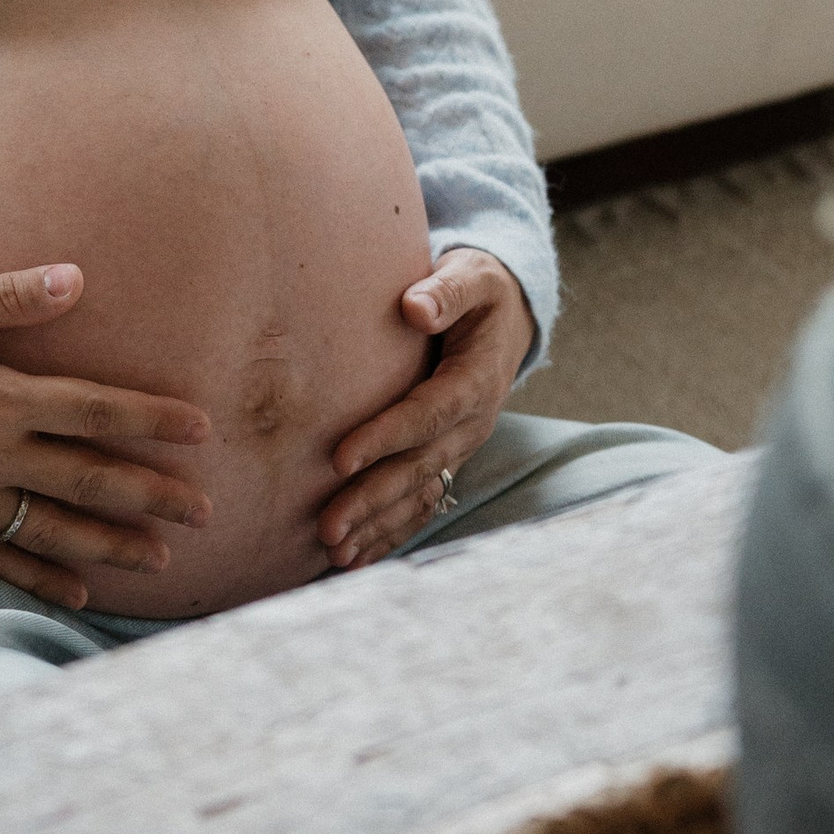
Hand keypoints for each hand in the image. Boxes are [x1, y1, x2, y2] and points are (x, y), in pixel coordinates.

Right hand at [0, 261, 212, 609]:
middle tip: (207, 511)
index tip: (201, 429)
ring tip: (161, 560)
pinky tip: (77, 593)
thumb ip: (8, 295)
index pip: (93, 409)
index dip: (151, 420)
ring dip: (110, 547)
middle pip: (86, 480)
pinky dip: (37, 580)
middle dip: (151, 497)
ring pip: (50, 531)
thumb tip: (76, 279)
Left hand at [317, 247, 534, 571]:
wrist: (507, 317)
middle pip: (418, 468)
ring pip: (419, 495)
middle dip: (372, 499)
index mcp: (475, 381)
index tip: (340, 458)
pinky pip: (422, 503)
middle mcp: (471, 424)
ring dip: (377, 526)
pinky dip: (391, 532)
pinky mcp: (447, 458)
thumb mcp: (471, 275)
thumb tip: (414, 306)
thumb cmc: (478, 291)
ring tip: (335, 554)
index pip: (426, 415)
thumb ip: (446, 289)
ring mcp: (461, 447)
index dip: (385, 438)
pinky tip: (357, 557)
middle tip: (326, 527)